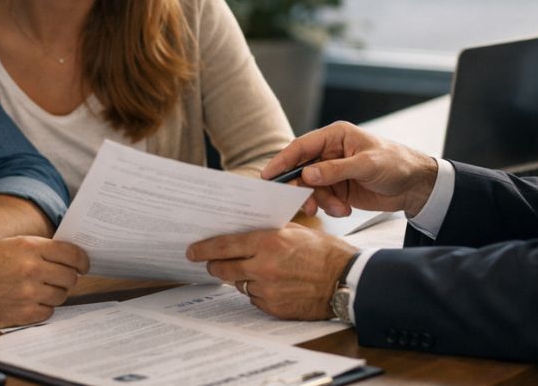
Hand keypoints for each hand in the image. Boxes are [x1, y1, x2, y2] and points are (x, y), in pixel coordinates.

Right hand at [0, 236, 89, 328]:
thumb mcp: (11, 246)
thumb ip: (40, 248)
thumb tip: (70, 255)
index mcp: (29, 247)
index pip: (72, 254)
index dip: (83, 260)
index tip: (84, 265)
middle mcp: (31, 269)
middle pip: (70, 276)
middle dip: (69, 278)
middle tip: (62, 279)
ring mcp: (28, 293)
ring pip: (61, 295)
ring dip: (55, 293)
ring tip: (41, 290)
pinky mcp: (24, 313)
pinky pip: (49, 311)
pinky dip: (44, 308)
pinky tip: (31, 302)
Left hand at [186, 224, 356, 319]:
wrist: (345, 280)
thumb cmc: (324, 252)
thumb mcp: (296, 231)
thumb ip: (268, 232)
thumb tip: (243, 232)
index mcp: (268, 242)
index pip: (225, 245)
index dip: (204, 249)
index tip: (192, 251)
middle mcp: (264, 266)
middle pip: (224, 268)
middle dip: (214, 266)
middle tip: (210, 264)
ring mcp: (268, 289)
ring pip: (239, 284)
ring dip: (242, 278)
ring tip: (257, 271)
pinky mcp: (274, 307)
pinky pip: (255, 299)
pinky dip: (259, 292)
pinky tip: (274, 285)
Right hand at [262, 122, 437, 217]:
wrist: (416, 186)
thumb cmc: (396, 163)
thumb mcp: (366, 164)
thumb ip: (335, 170)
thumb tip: (307, 175)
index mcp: (335, 136)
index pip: (301, 147)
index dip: (283, 160)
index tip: (268, 177)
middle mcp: (330, 153)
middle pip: (301, 170)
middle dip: (302, 189)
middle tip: (306, 204)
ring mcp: (333, 172)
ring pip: (311, 189)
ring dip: (321, 202)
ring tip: (339, 209)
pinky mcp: (339, 189)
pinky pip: (323, 200)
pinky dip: (331, 208)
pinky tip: (346, 209)